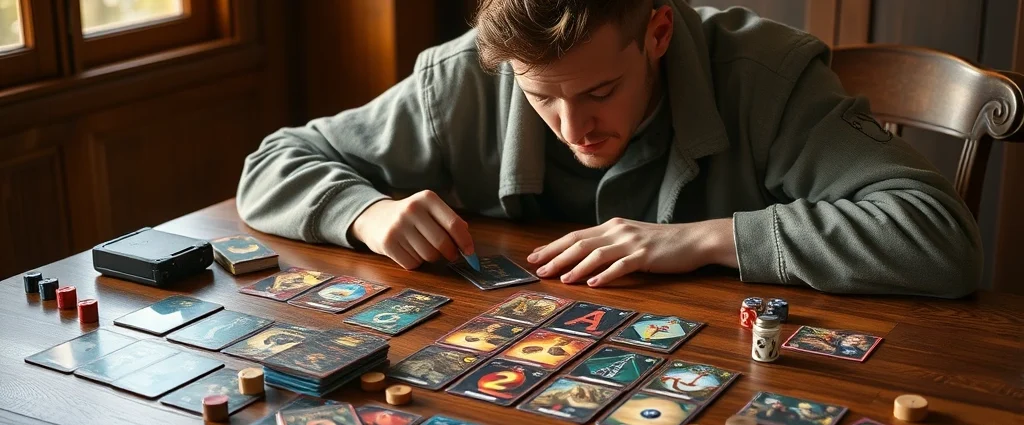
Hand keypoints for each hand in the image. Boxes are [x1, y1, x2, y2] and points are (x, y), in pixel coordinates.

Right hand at [351, 190, 473, 269]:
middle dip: (451, 253)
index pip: (453, 224)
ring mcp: (398, 226)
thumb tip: (467, 243)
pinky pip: (413, 263)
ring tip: (424, 247)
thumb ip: (450, 222)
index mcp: (427, 198)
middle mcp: (412, 209)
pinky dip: (415, 262)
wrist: (374, 217)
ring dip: (431, 257)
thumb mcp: (430, 210)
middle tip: (451, 255)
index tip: (469, 252)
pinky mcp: (387, 243)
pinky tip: (409, 251)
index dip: (465, 241)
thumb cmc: (411, 217)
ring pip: (428, 255)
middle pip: (442, 243)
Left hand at [527, 217, 736, 285]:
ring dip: (576, 267)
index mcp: (612, 226)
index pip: (576, 236)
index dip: (553, 246)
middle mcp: (618, 231)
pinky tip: (593, 284)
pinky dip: (605, 275)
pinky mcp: (645, 255)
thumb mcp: (630, 238)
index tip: (534, 256)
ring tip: (562, 279)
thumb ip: (609, 244)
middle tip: (539, 270)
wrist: (694, 239)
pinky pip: (621, 266)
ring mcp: (631, 242)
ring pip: (597, 254)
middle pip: (580, 243)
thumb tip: (583, 258)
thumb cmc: (661, 243)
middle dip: (556, 257)